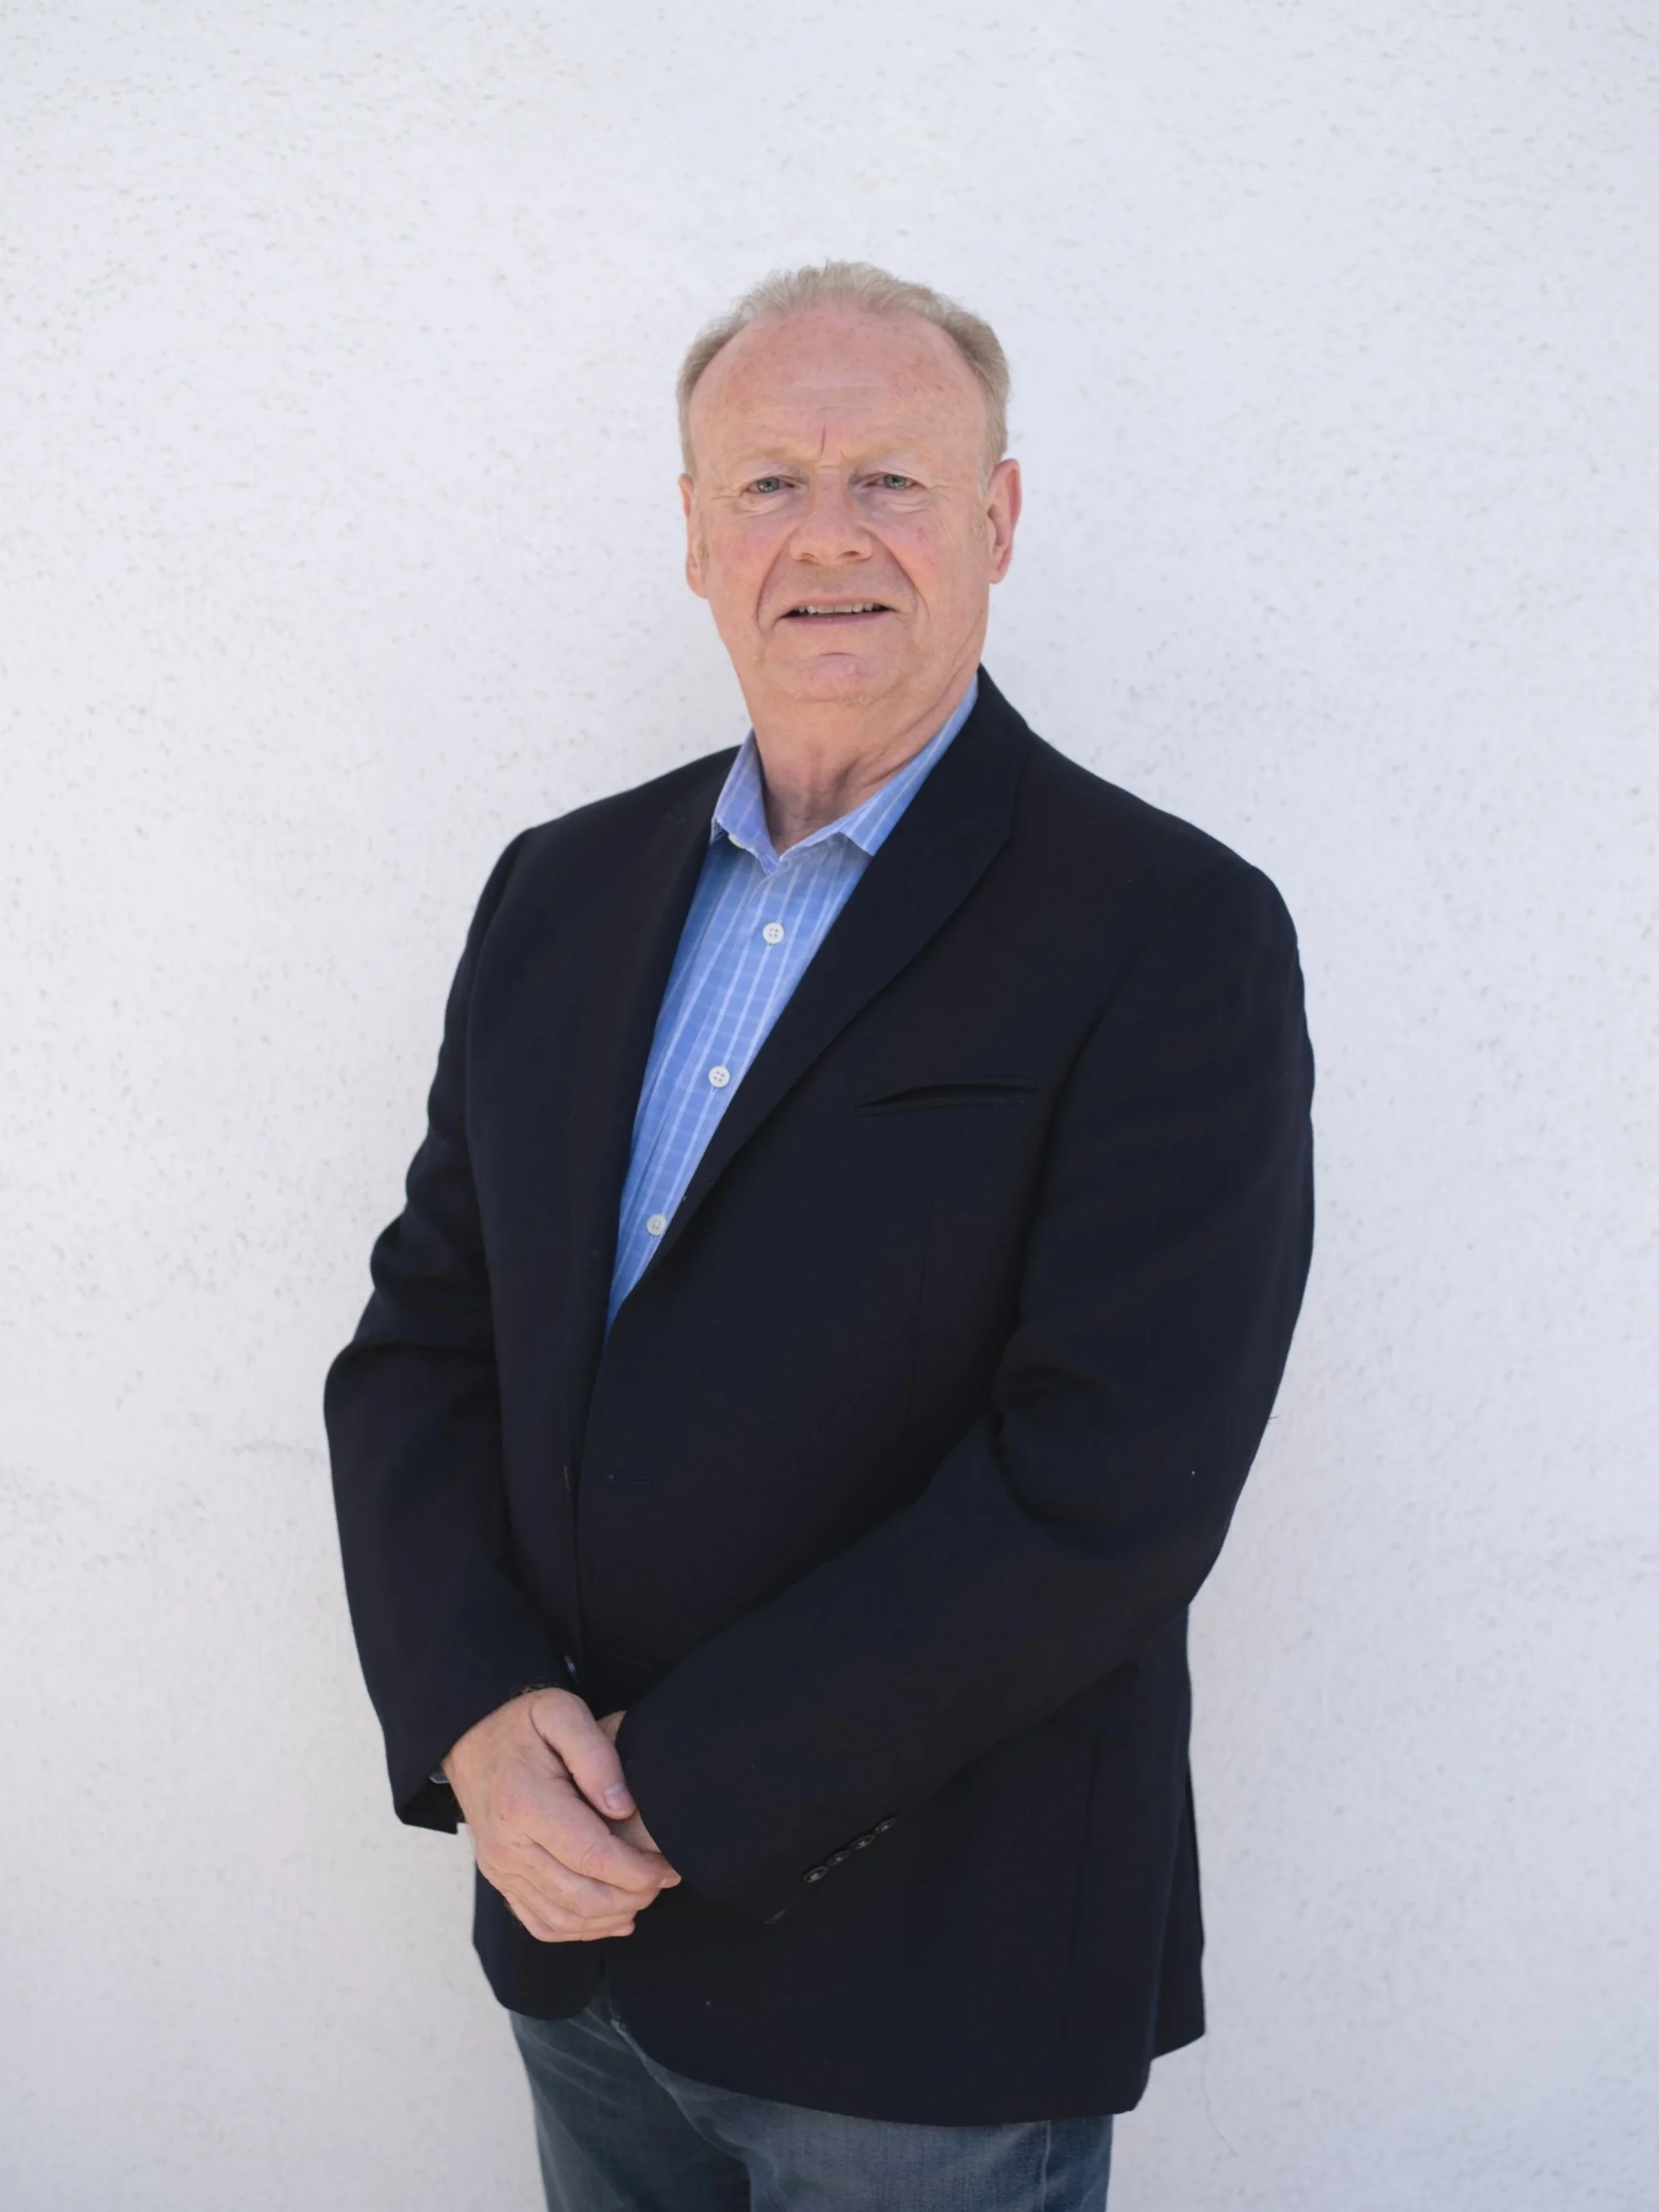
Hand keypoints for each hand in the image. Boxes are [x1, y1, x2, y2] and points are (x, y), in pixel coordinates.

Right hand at [443, 1690, 679, 1943]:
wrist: (471, 1740)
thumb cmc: (523, 1725)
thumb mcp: (562, 1713)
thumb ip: (597, 1756)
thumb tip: (623, 1807)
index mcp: (526, 1804)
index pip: (592, 1857)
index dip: (637, 1871)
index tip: (668, 1868)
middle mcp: (507, 1846)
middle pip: (580, 1896)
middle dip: (632, 1897)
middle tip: (664, 1880)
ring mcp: (500, 1869)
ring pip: (562, 1918)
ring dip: (610, 1917)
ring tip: (645, 1896)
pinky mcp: (500, 1880)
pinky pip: (541, 1923)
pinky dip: (580, 1930)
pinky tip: (613, 1919)